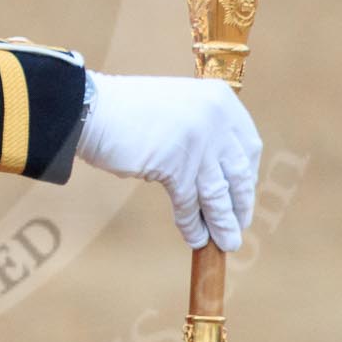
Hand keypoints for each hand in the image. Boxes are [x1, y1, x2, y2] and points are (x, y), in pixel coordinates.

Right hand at [74, 72, 261, 250]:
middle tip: (239, 226)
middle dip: (239, 205)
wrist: (93, 108)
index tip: (243, 195)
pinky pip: (189, 203)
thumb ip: (203, 129)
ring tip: (226, 242)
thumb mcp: (179, 106)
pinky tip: (195, 238)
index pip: (249, 146)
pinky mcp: (176, 166)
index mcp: (221, 99)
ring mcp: (198, 143)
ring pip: (218, 194)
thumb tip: (219, 172)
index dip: (248, 176)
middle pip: (238, 173)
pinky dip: (192, 224)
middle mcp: (216, 119)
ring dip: (223, 223)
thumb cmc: (129, 109)